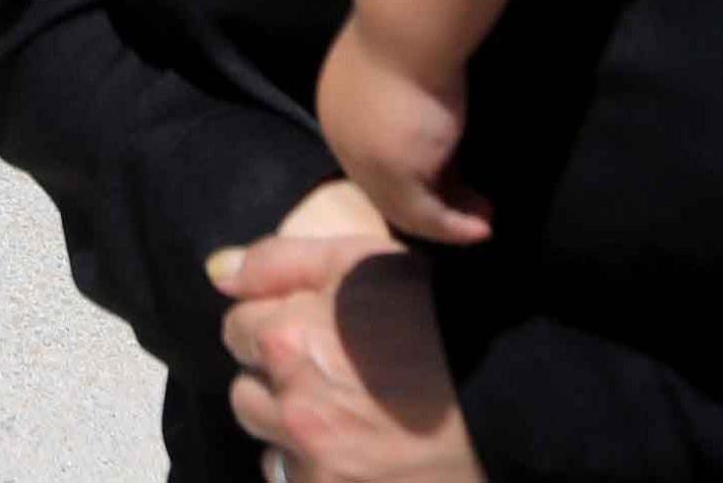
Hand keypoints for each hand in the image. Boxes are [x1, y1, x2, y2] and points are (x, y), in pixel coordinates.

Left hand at [212, 214, 483, 479]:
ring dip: (293, 434)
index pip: (237, 330)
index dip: (272, 324)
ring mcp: (317, 466)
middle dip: (276, 383)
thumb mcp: (357, 260)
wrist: (506, 393)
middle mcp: (292, 408)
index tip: (313, 330)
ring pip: (269, 447)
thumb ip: (278, 261)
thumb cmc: (431, 315)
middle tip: (331, 377)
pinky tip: (354, 456)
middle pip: (245, 394)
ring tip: (347, 419)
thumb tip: (216, 274)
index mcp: (287, 339)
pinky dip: (315, 473)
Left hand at [315, 19, 489, 248]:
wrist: (407, 25)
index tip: (450, 176)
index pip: (373, 151)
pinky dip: (453, 228)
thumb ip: (409, 96)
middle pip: (386, 182)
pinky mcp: (393, 176)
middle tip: (471, 207)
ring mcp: (364, 160)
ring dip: (446, 219)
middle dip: (432, 197)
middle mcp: (343, 137)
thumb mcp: (406, 69)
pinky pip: (425, 215)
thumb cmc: (409, 31)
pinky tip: (481, 228)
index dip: (413, 167)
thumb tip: (434, 118)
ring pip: (404, 205)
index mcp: (339, 106)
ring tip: (483, 220)